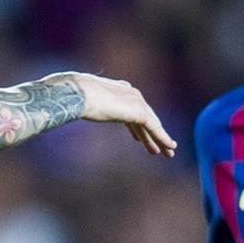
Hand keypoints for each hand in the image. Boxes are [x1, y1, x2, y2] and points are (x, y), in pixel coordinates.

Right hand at [61, 72, 177, 156]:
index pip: (132, 110)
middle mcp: (131, 93)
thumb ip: (85, 105)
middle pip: (145, 117)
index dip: (135, 127)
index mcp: (119, 89)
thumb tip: (72, 107)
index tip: (137, 139)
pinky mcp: (139, 112)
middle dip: (151, 134)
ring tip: (168, 153)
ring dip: (160, 140)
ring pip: (152, 124)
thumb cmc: (72, 96)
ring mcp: (137, 102)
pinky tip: (170, 147)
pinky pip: (155, 128)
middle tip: (159, 148)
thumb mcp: (81, 101)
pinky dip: (163, 138)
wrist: (77, 93)